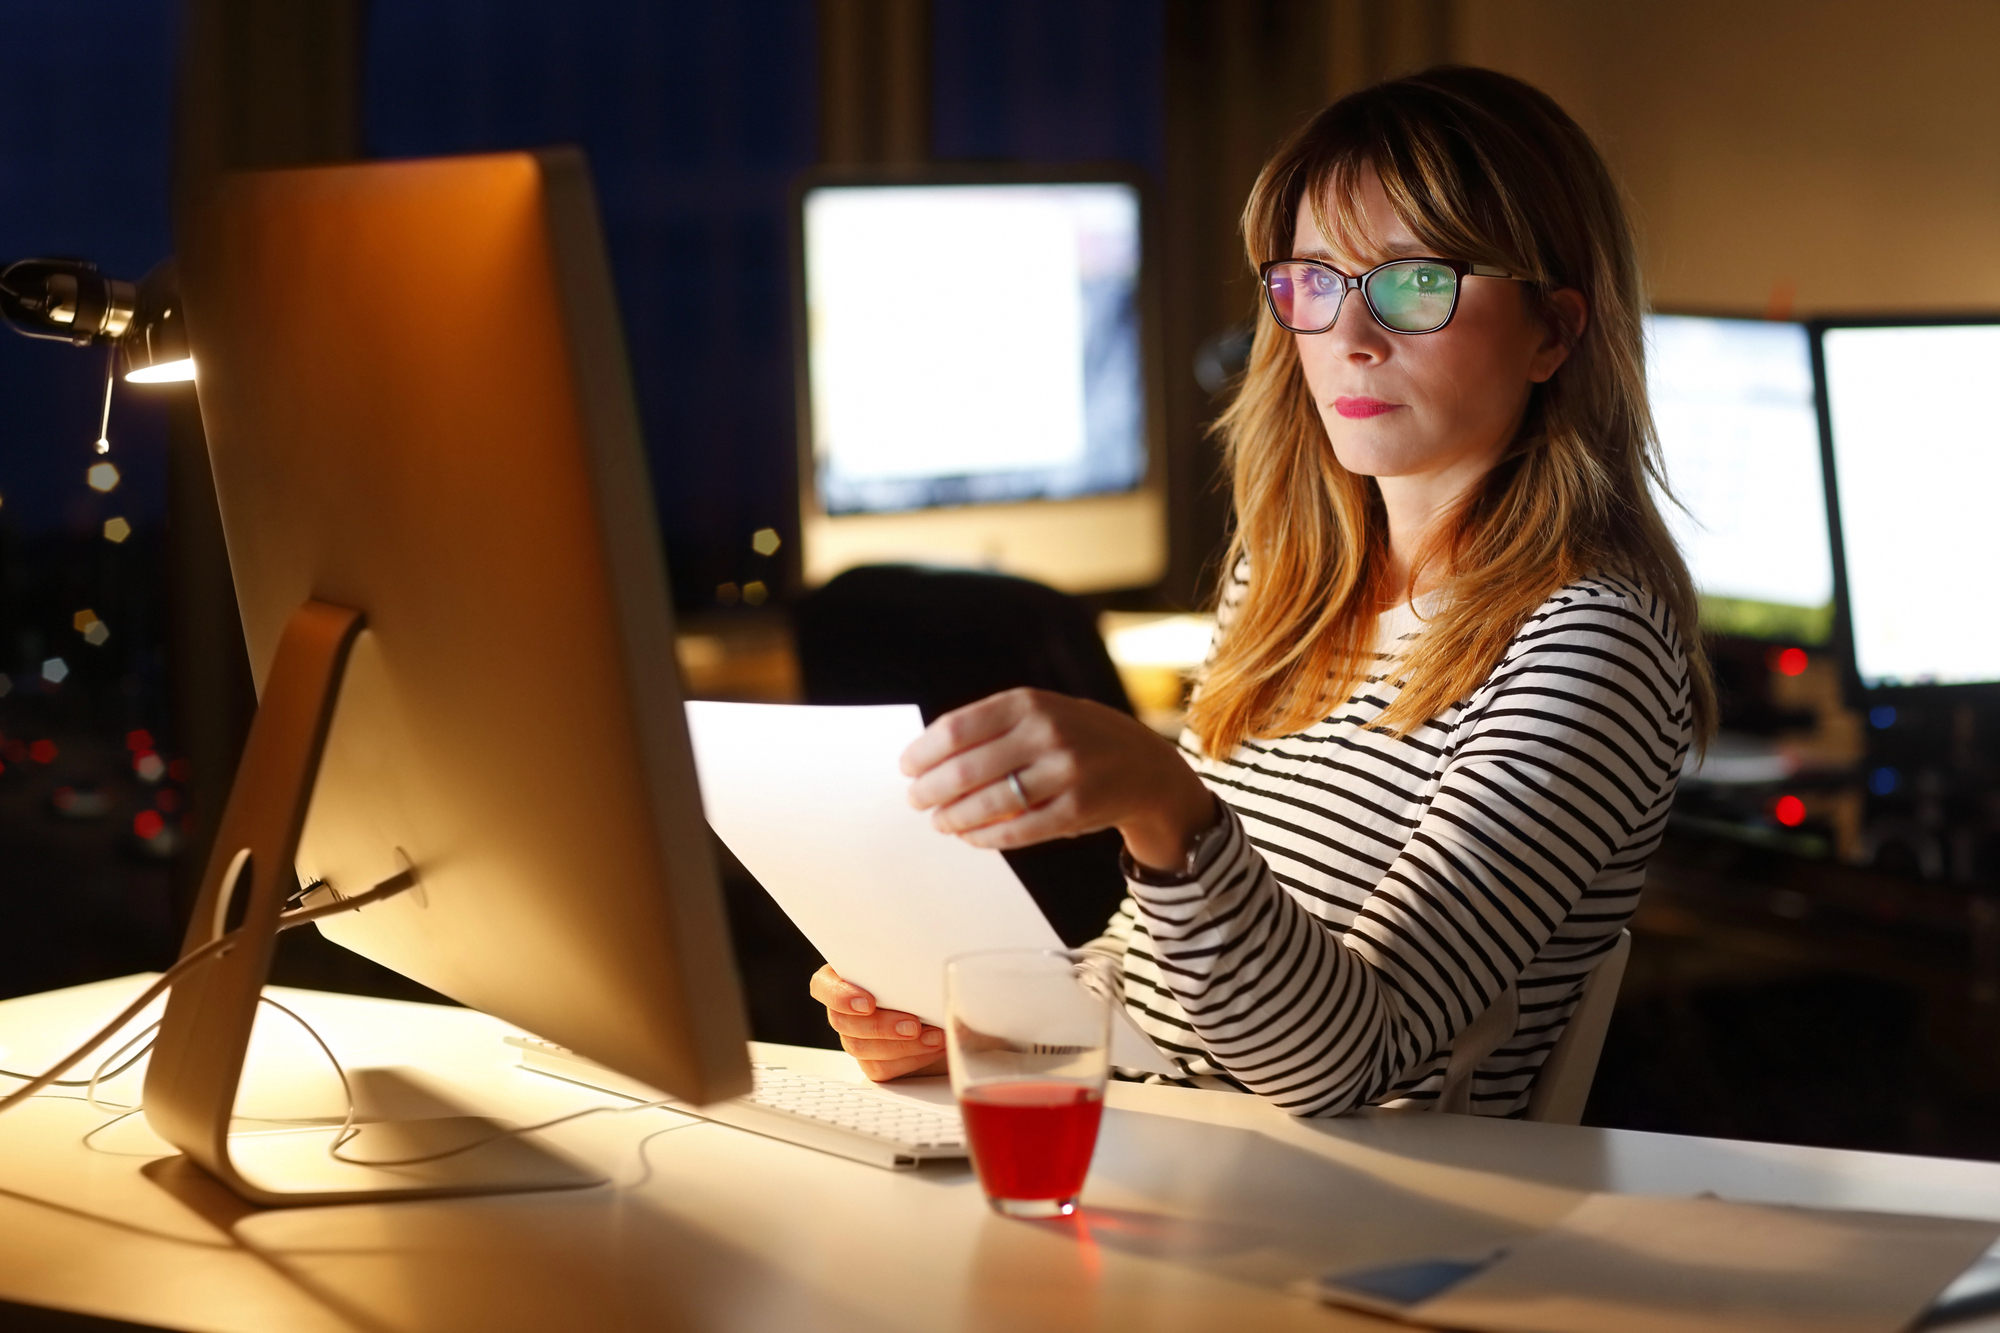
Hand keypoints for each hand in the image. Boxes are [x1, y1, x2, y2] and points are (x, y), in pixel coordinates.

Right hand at [809, 965, 947, 1081]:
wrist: (940, 1006)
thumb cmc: (922, 978)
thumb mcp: (911, 965)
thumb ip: (902, 966)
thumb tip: (911, 969)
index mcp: (844, 977)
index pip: (823, 986)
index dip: (839, 996)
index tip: (868, 1003)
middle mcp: (845, 1009)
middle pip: (843, 1022)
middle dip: (882, 1026)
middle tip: (913, 1025)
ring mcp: (856, 1037)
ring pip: (861, 1048)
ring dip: (902, 1045)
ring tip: (935, 1037)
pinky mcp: (872, 1061)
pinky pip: (881, 1067)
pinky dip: (912, 1058)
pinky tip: (933, 1047)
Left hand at [901, 687, 1216, 871]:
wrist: (1146, 766)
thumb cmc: (1078, 737)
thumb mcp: (1041, 712)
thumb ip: (993, 726)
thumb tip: (928, 754)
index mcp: (1029, 703)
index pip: (957, 728)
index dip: (923, 752)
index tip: (906, 767)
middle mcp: (1047, 732)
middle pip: (966, 768)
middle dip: (931, 789)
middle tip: (916, 800)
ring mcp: (1064, 772)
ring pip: (989, 803)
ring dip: (953, 817)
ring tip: (939, 822)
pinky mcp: (1076, 809)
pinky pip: (1018, 830)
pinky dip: (986, 837)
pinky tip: (970, 837)